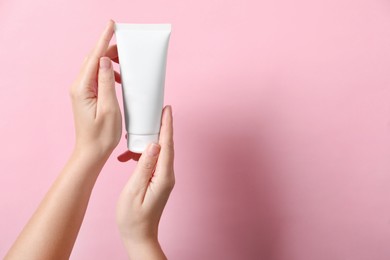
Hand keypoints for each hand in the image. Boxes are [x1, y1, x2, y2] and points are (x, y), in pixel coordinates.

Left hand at [70, 20, 121, 158]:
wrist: (92, 152)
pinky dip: (110, 73)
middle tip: (126, 44)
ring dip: (111, 61)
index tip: (111, 25)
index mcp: (83, 88)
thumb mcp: (109, 107)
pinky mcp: (87, 95)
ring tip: (127, 62)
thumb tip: (106, 60)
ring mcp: (82, 90)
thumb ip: (107, 82)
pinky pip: (97, 77)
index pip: (94, 57)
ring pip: (96, 67)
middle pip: (94, 59)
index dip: (104, 39)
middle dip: (109, 48)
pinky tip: (121, 79)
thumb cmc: (102, 135)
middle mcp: (79, 86)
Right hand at [116, 105, 174, 258]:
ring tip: (137, 132)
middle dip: (162, 126)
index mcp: (163, 176)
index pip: (167, 145)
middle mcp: (167, 175)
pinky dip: (142, 155)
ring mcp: (164, 178)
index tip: (167, 109)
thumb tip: (154, 144)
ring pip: (159, 152)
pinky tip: (129, 156)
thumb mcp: (134, 190)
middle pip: (166, 145)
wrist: (139, 236)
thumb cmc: (133, 218)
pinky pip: (153, 161)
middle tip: (156, 110)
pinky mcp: (158, 180)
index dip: (167, 125)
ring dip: (148, 141)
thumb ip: (144, 166)